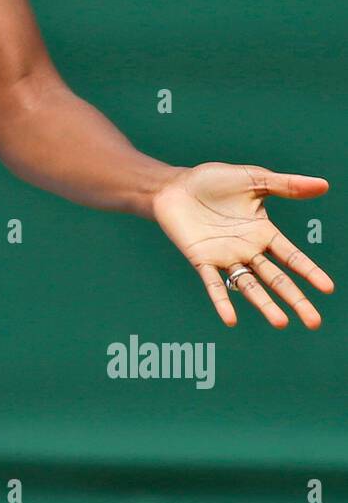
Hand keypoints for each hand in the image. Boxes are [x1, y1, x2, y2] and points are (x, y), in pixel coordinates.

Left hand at [150, 162, 333, 327]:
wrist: (175, 185)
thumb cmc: (213, 181)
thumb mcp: (254, 179)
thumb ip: (286, 185)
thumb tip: (325, 184)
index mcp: (263, 233)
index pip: (292, 257)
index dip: (309, 272)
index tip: (328, 288)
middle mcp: (248, 250)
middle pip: (277, 279)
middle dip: (295, 299)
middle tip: (314, 322)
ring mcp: (225, 257)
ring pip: (250, 286)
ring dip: (265, 304)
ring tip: (281, 323)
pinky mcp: (202, 260)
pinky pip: (214, 284)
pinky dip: (222, 301)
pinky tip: (231, 320)